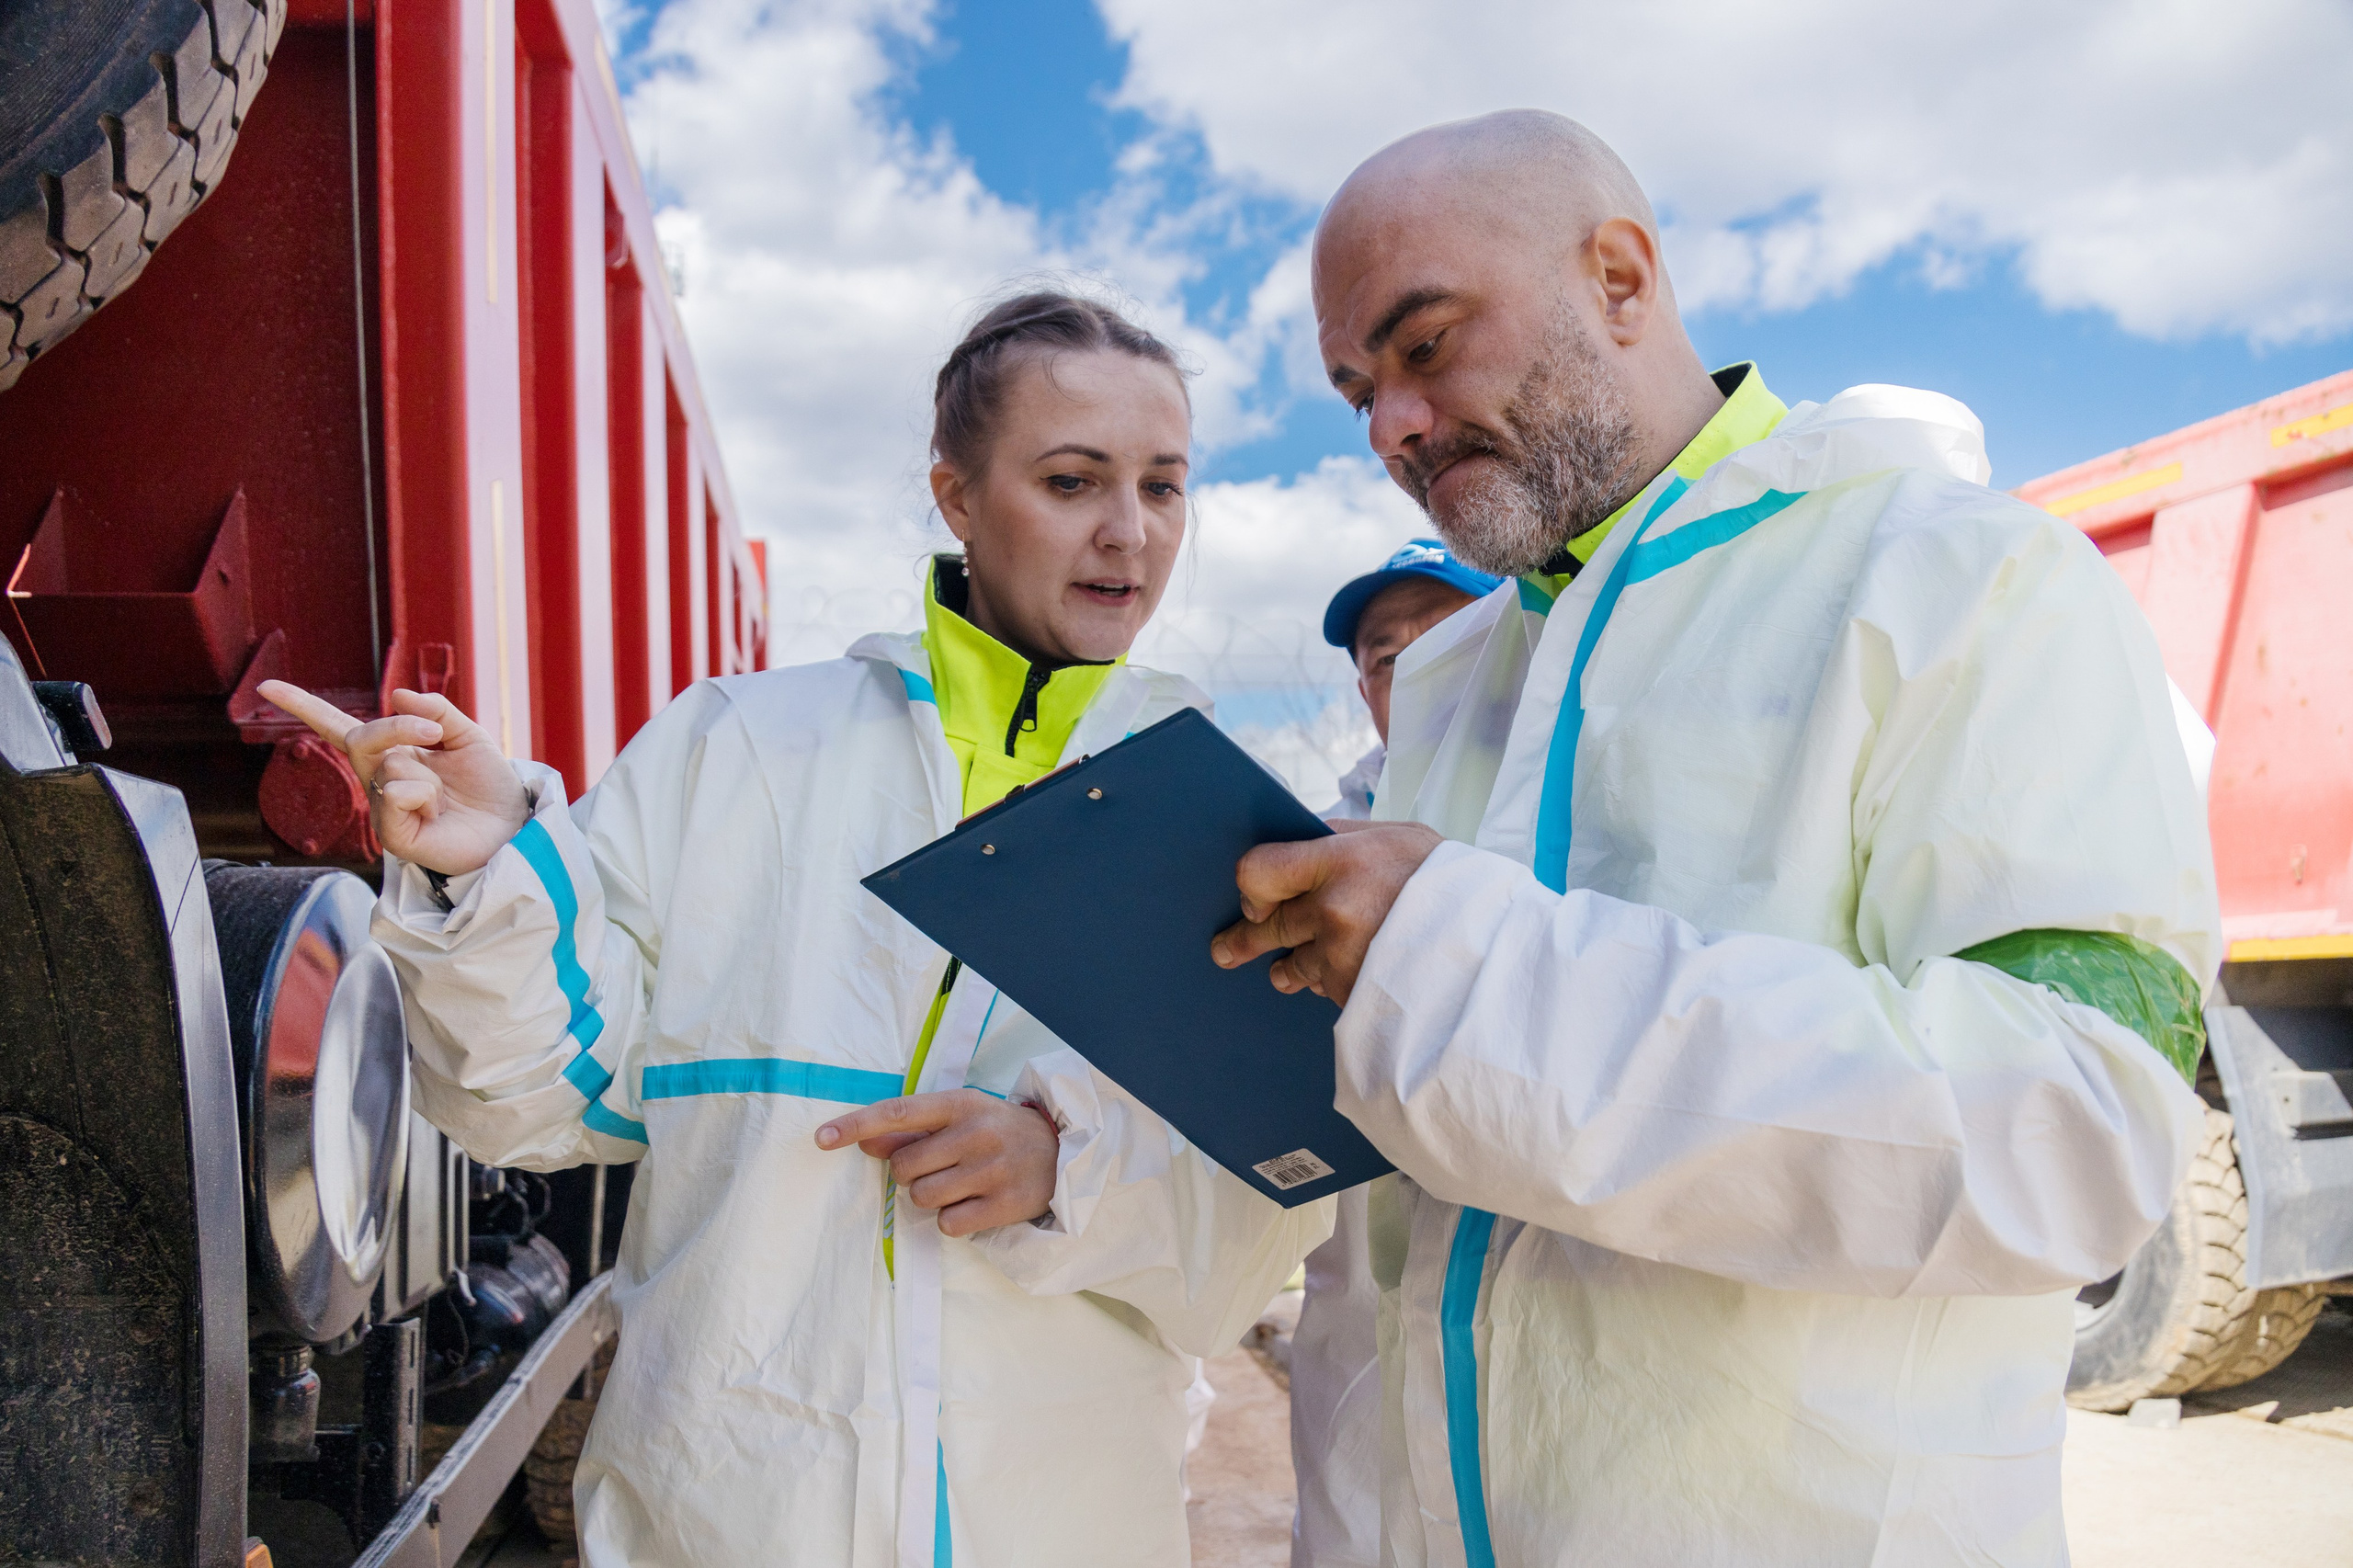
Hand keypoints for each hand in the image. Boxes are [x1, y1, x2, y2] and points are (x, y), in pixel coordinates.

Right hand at [258, 681, 531, 874]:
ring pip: (388, 766)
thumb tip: (397, 695)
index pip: (339, 727)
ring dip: (428, 771)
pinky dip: (423, 793)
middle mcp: (380, 779)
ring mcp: (383, 808)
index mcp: (392, 752)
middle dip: (397, 728)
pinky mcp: (391, 836)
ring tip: (447, 795)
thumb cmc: (489, 784)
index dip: (304, 706)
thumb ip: (436, 711)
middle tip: (433, 733)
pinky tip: (437, 811)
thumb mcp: (468, 735)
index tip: (266, 687)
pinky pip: (395, 794)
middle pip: (361, 738)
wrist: (514, 823)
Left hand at [814, 1089, 1059, 1237]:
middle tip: (940, 1167)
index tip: (821, 1138)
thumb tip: (864, 1142)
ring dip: (932, 1198)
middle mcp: (976, 1133)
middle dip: (911, 1173)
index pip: (898, 1112)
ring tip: (960, 1185)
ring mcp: (992, 1170)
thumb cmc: (996, 1132)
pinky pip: (948, 1224)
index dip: (856, 1125)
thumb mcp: (960, 1118)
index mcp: (960, 1104)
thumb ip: (912, 1130)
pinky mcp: (1004, 1204)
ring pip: (923, 1198)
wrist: (1061, 1152)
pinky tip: (974, 1204)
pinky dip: (953, 1220)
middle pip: (904, 1167)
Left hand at [1210, 819, 1442, 1006]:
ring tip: (1281, 970)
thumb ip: (1340, 837)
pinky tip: (1340, 973)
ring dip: (1287, 967)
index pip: (1259, 873)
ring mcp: (1343, 958)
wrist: (1494, 945)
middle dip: (1243, 939)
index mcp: (1342, 862)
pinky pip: (1322, 988)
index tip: (1253, 896)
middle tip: (1225, 949)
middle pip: (1266, 926)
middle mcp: (1334, 911)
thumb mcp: (1398, 837)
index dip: (1251, 887)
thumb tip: (1297, 837)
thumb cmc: (1445, 881)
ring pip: (1291, 965)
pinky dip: (1328, 982)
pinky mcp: (1355, 995)